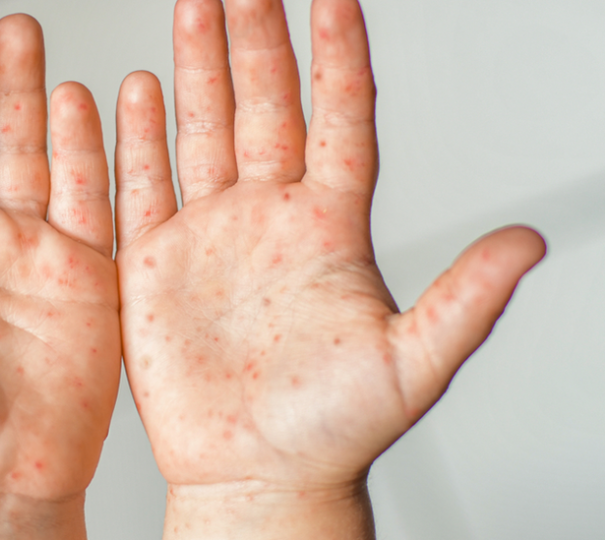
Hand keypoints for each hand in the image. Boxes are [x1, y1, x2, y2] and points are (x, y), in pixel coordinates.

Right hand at [114, 0, 544, 536]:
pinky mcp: (157, 266)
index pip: (339, 119)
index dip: (338, 56)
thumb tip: (528, 243)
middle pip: (263, 107)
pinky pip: (144, 188)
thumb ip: (464, 299)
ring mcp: (210, 237)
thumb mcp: (412, 365)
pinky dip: (136, 140)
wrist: (254, 475)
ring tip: (193, 9)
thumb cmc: (331, 430)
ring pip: (202, 132)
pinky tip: (133, 93)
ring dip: (196, 68)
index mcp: (330, 230)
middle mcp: (269, 220)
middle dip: (253, 38)